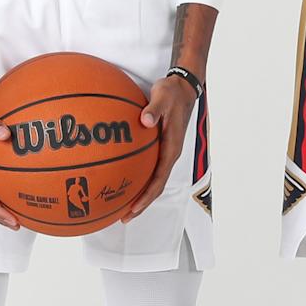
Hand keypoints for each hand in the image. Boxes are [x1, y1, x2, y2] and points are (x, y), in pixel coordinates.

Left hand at [120, 73, 196, 221]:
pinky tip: (122, 178)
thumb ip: (154, 109)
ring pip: (153, 179)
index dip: (146, 196)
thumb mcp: (163, 96)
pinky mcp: (160, 147)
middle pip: (155, 186)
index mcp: (172, 148)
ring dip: (139, 194)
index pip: (159, 179)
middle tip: (123, 217)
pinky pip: (148, 168)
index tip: (133, 208)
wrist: (183, 88)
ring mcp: (165, 152)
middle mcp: (169, 154)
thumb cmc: (172, 93)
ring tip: (122, 206)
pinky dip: (137, 178)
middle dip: (141, 203)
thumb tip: (144, 120)